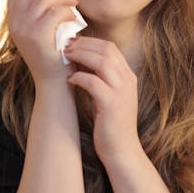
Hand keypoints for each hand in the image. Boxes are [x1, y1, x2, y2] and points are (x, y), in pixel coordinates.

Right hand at [8, 0, 81, 82]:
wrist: (53, 80)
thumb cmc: (54, 53)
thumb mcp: (42, 28)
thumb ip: (42, 10)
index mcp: (14, 20)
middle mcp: (15, 24)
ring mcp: (24, 31)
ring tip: (74, 2)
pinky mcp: (38, 38)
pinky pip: (54, 14)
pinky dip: (67, 11)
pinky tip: (74, 18)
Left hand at [64, 37, 140, 161]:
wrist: (122, 150)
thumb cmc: (110, 124)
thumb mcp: (108, 95)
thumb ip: (100, 78)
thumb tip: (80, 60)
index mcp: (128, 76)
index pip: (110, 47)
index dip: (90, 42)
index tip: (73, 42)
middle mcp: (127, 80)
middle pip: (107, 50)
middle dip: (84, 45)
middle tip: (66, 46)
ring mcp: (121, 91)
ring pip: (102, 61)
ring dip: (81, 56)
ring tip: (66, 58)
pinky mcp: (112, 104)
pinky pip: (93, 82)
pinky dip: (79, 77)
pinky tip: (70, 80)